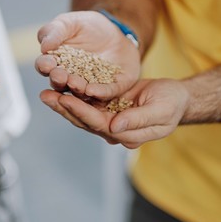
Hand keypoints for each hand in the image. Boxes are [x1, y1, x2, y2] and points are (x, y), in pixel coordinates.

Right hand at [35, 11, 140, 100]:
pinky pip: (105, 92)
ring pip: (81, 91)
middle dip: (59, 80)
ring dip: (77, 88)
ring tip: (75, 83)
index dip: (45, 66)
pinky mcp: (111, 88)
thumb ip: (55, 31)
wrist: (115, 32)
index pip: (45, 66)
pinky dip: (99, 92)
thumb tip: (44, 46)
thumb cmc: (88, 26)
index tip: (47, 64)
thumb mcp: (70, 22)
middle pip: (60, 83)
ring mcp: (89, 85)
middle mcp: (69, 79)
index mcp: (56, 63)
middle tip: (60, 76)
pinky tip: (93, 90)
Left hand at [40, 79, 188, 148]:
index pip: (98, 124)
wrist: (175, 97)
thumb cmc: (171, 105)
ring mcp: (110, 118)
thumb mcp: (160, 112)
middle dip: (64, 108)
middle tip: (45, 96)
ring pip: (82, 112)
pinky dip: (74, 95)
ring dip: (64, 103)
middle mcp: (114, 129)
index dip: (81, 112)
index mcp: (126, 134)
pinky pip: (88, 102)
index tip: (65, 98)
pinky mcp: (108, 106)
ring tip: (46, 93)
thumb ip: (137, 121)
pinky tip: (61, 87)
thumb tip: (114, 127)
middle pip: (84, 120)